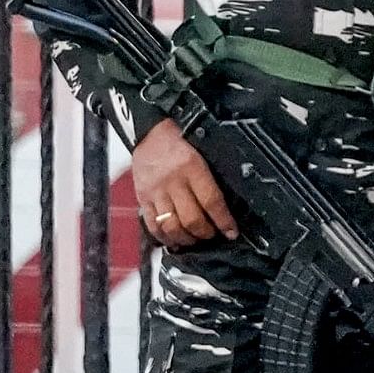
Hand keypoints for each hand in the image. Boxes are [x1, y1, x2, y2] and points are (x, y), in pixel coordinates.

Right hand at [129, 119, 234, 247]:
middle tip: (213, 235)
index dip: (223, 221)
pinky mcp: (142, 198)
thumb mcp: (203, 153)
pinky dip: (164, 237)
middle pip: (191, 219)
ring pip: (172, 226)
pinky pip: (152, 225)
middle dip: (206, 233)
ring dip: (186, 239)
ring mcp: (155, 192)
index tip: (231, 232)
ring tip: (195, 239)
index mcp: (192, 167)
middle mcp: (173, 181)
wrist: (150, 132)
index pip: (211, 201)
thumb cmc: (180, 141)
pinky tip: (174, 240)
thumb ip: (211, 178)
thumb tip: (225, 205)